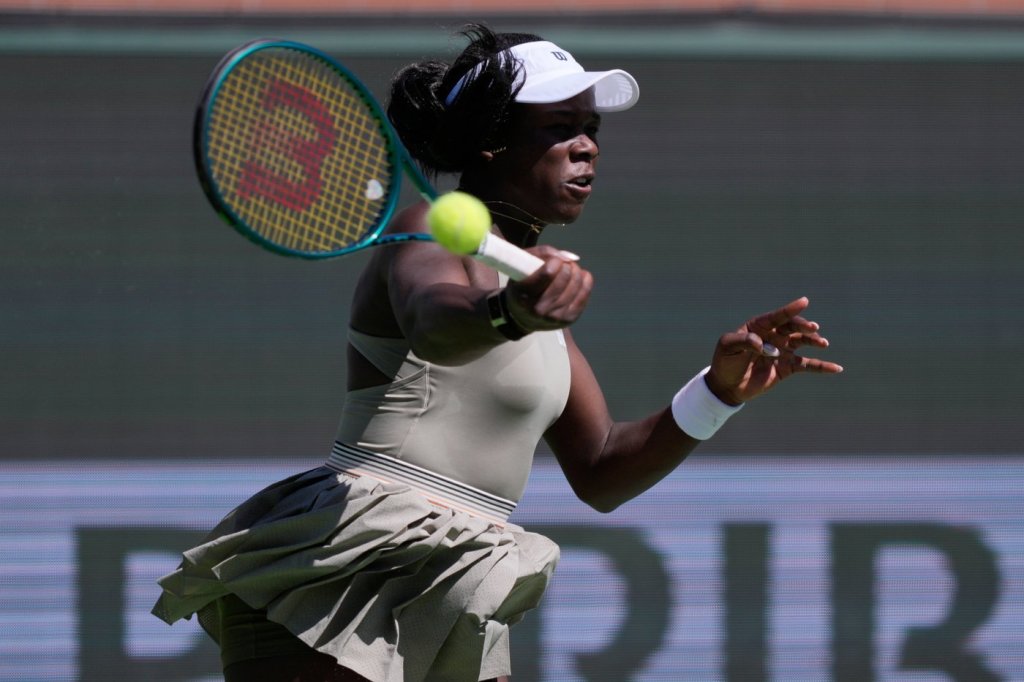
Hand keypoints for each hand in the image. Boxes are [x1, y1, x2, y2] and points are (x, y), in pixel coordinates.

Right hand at [504, 245, 592, 330]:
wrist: (522, 316)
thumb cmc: (522, 284)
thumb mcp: (522, 265)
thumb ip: (542, 253)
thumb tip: (570, 258)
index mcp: (524, 295)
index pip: (548, 273)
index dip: (555, 261)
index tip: (554, 260)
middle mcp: (539, 309)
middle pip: (564, 279)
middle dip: (567, 266)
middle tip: (564, 264)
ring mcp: (555, 317)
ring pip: (576, 286)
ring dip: (576, 272)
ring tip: (571, 268)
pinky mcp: (568, 320)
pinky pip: (584, 296)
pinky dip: (585, 282)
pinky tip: (581, 276)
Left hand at [705, 296, 842, 404]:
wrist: (727, 386)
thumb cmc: (725, 362)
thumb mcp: (728, 348)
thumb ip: (744, 341)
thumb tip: (762, 345)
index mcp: (758, 326)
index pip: (777, 316)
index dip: (790, 309)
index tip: (804, 301)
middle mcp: (774, 335)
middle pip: (792, 327)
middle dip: (803, 326)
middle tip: (813, 328)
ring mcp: (782, 350)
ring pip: (803, 342)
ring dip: (814, 341)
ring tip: (822, 343)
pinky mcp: (788, 367)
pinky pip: (808, 365)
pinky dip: (822, 366)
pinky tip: (836, 368)